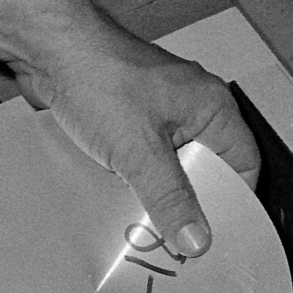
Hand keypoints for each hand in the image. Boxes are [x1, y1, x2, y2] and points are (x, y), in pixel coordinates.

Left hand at [17, 23, 261, 257]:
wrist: (48, 50)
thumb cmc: (100, 78)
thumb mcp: (139, 151)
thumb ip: (170, 198)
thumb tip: (197, 239)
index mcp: (212, 108)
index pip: (244, 164)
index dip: (234, 202)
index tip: (218, 237)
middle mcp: (192, 108)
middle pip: (209, 169)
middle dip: (193, 204)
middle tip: (182, 242)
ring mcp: (160, 112)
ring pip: (175, 166)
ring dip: (162, 193)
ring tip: (152, 226)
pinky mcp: (131, 118)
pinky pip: (147, 158)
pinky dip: (139, 180)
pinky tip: (125, 201)